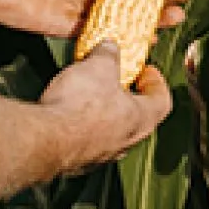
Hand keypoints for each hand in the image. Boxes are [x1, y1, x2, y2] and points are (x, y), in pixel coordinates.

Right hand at [39, 44, 174, 172]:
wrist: (46, 139)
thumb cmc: (79, 107)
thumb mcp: (98, 66)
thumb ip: (108, 55)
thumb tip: (109, 48)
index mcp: (141, 118)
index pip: (162, 101)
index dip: (156, 83)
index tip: (148, 71)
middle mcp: (126, 141)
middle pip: (137, 117)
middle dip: (127, 96)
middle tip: (117, 79)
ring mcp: (102, 154)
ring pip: (111, 131)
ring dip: (103, 112)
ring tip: (88, 93)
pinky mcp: (78, 161)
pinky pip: (86, 141)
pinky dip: (81, 127)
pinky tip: (67, 112)